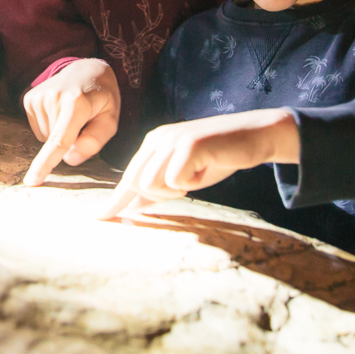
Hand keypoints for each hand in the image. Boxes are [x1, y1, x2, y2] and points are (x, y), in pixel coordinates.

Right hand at [21, 59, 118, 186]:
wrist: (85, 70)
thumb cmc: (101, 98)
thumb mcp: (110, 119)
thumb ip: (94, 140)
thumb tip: (69, 158)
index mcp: (77, 102)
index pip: (60, 139)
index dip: (46, 162)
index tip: (32, 180)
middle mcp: (53, 97)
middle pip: (55, 142)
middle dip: (69, 141)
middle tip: (83, 120)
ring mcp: (38, 97)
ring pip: (45, 138)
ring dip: (59, 133)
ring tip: (71, 113)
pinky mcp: (29, 99)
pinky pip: (38, 130)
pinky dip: (50, 127)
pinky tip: (59, 111)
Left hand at [98, 108, 299, 219]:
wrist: (254, 136)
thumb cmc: (218, 158)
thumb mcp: (185, 177)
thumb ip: (159, 189)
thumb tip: (133, 207)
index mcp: (153, 143)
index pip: (128, 176)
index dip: (115, 200)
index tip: (100, 218)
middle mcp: (157, 139)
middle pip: (137, 184)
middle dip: (160, 196)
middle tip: (189, 185)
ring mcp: (171, 140)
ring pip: (152, 185)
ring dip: (177, 189)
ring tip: (198, 173)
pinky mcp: (187, 145)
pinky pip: (175, 181)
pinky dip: (193, 183)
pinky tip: (207, 167)